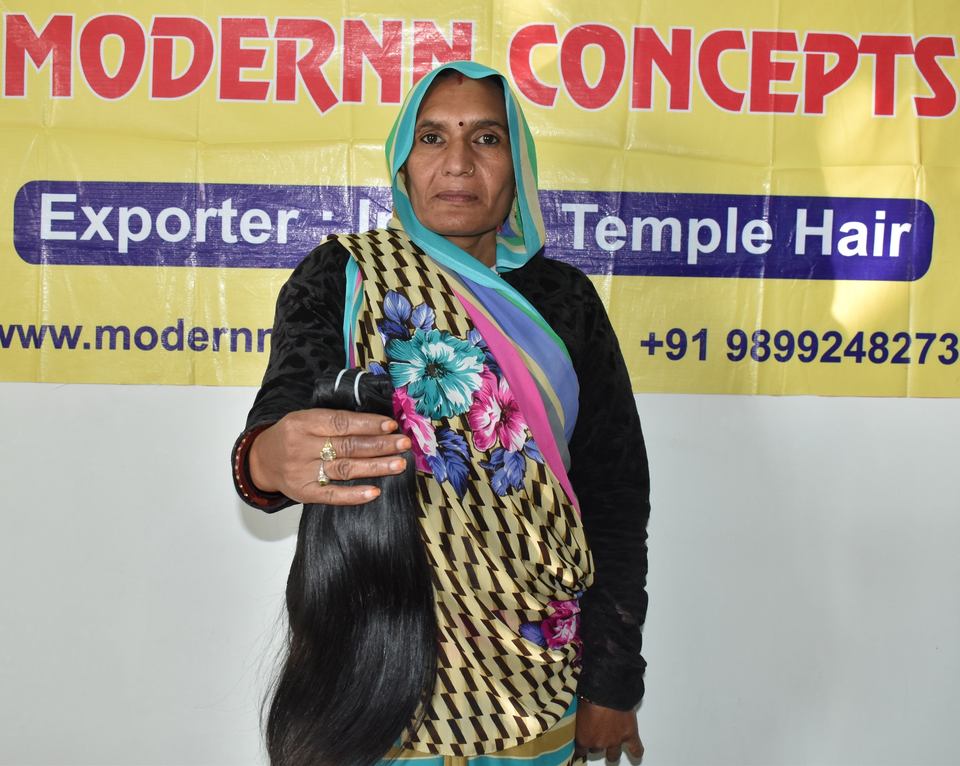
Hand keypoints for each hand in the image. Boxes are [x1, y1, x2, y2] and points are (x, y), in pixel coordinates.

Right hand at [248, 408, 410, 504]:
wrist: (261, 460)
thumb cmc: (292, 436)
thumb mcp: (305, 419)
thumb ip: (335, 421)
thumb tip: (377, 424)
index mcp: (303, 422)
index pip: (341, 423)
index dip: (367, 424)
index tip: (391, 426)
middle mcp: (302, 447)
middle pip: (347, 446)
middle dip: (379, 445)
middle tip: (403, 444)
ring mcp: (302, 471)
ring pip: (345, 469)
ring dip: (375, 467)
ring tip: (399, 464)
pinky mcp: (303, 493)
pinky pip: (332, 495)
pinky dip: (354, 494)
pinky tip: (375, 492)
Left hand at [574, 700, 642, 761]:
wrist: (606, 690)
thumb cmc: (589, 695)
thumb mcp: (578, 709)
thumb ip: (581, 720)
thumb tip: (582, 718)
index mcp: (584, 738)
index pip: (580, 751)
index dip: (581, 748)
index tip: (581, 746)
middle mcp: (599, 743)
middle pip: (596, 750)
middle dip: (596, 743)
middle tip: (597, 735)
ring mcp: (615, 741)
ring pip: (614, 755)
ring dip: (612, 751)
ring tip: (612, 745)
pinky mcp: (630, 735)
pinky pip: (636, 750)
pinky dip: (636, 751)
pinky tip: (636, 752)